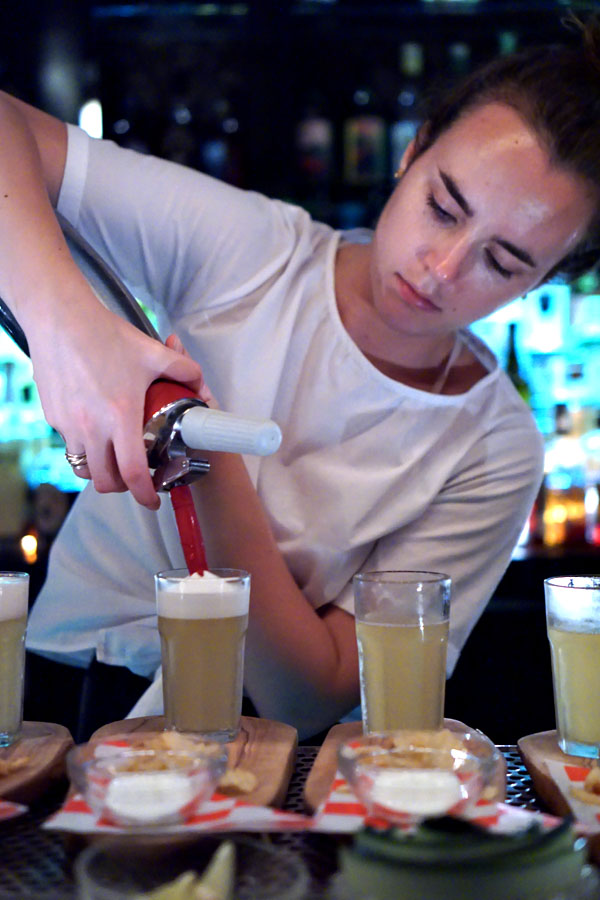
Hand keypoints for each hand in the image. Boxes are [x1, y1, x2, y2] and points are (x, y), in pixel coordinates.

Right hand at [28, 296, 206, 508]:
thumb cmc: (105, 335)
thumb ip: (186, 371)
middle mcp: (90, 427)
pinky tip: (98, 427)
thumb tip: (203, 391)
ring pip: (84, 467)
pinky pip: (70, 444)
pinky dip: (86, 447)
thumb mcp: (152, 352)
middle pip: (105, 481)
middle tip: (138, 478)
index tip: (153, 500)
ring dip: (102, 469)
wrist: (59, 318)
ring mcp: (68, 424)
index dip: (145, 494)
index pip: (132, 473)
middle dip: (124, 487)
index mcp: (120, 416)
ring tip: (117, 456)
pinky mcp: (53, 417)